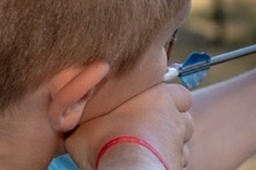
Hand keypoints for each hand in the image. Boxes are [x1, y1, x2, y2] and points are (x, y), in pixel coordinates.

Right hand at [66, 84, 193, 168]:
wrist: (126, 168)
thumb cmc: (105, 141)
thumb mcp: (83, 126)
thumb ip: (86, 118)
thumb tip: (73, 119)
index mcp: (157, 97)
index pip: (179, 93)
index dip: (168, 100)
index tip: (152, 108)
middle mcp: (174, 117)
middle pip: (182, 117)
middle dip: (170, 123)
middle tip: (149, 131)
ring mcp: (179, 141)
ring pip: (182, 139)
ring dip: (170, 142)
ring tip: (149, 149)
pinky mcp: (179, 162)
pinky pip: (178, 159)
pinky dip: (168, 160)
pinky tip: (150, 162)